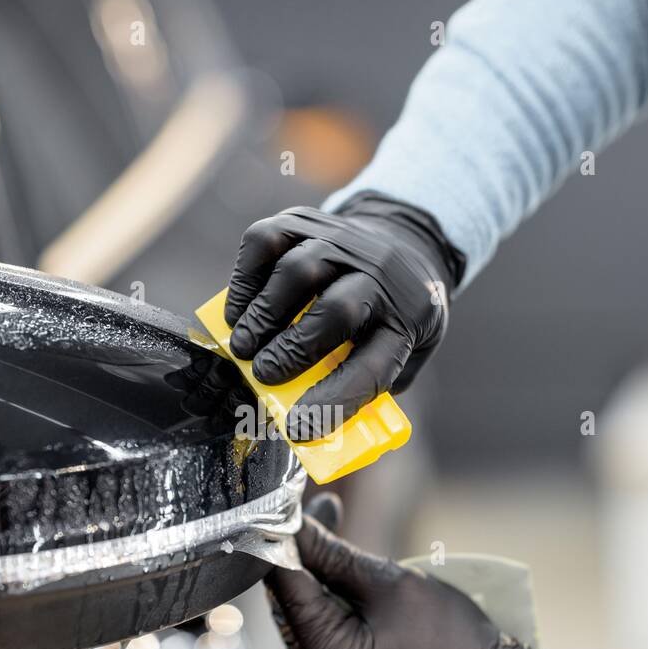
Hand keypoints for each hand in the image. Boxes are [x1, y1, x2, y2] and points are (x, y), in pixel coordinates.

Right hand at [224, 194, 463, 439]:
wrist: (405, 240)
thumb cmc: (395, 312)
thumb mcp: (408, 351)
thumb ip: (370, 383)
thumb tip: (310, 414)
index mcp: (408, 319)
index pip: (374, 368)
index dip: (334, 401)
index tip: (298, 428)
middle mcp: (379, 275)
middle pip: (337, 310)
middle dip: (292, 349)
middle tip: (263, 375)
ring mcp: (341, 241)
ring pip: (298, 271)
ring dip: (263, 315)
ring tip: (241, 346)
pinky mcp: (305, 221)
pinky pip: (268, 241)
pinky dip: (245, 279)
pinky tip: (239, 310)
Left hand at [266, 494, 546, 648]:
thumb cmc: (451, 637)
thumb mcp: (391, 584)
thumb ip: (332, 554)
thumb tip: (291, 526)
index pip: (284, 585)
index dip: (286, 539)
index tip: (292, 506)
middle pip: (290, 607)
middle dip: (307, 559)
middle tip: (328, 512)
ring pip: (303, 627)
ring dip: (319, 588)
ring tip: (349, 556)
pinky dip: (330, 619)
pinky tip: (352, 594)